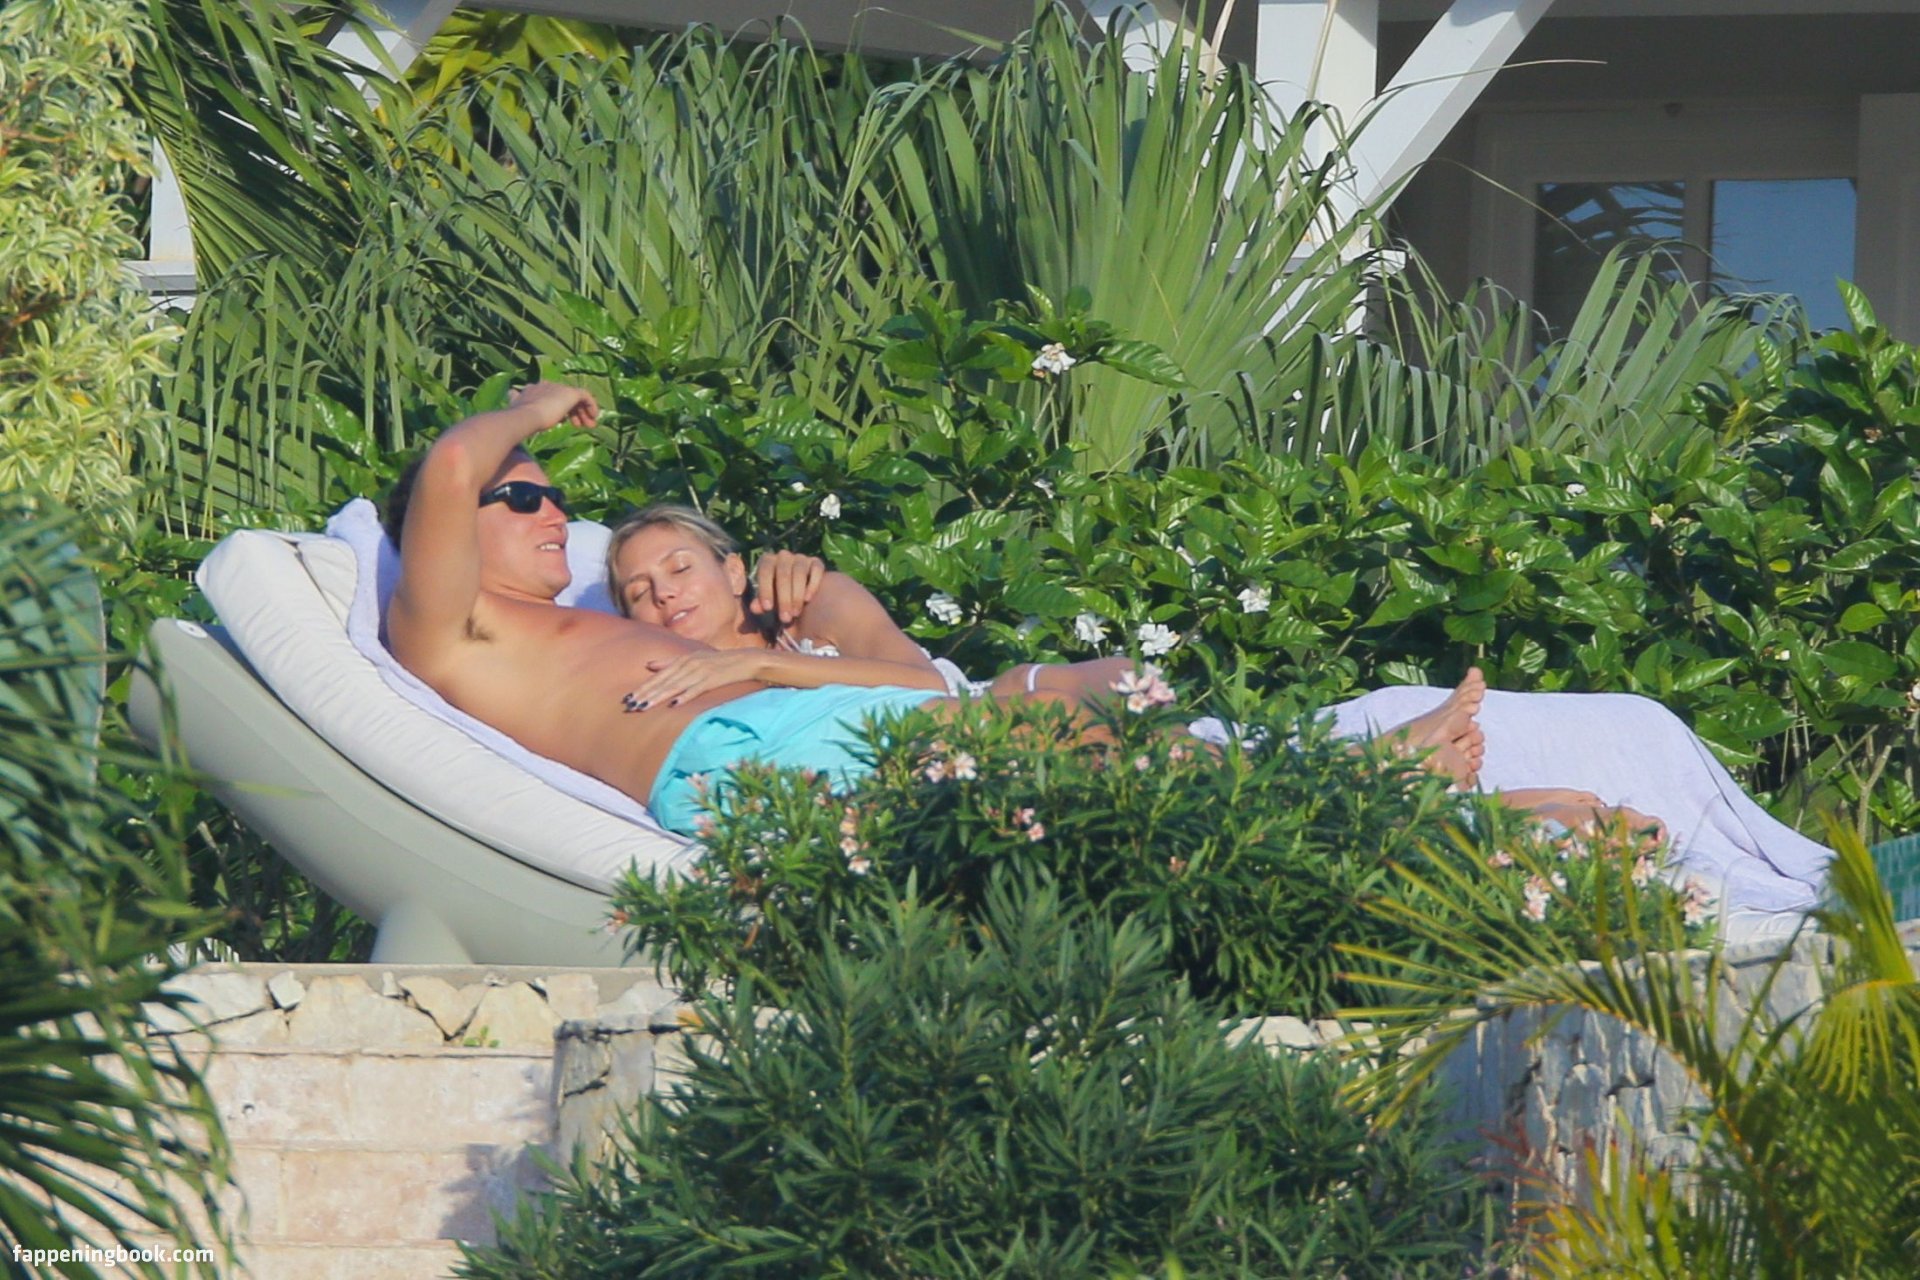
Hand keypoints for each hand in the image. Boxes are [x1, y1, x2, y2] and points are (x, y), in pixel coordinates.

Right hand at [509, 381, 598, 428]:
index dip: (559, 409)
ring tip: (589, 425)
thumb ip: (514, 399)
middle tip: (579, 425)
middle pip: (564, 396)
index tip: (563, 421)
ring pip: (575, 398)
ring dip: (583, 412)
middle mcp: (547, 385)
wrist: (524, 417)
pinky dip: (591, 406)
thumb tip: (510, 392)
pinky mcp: (570, 393)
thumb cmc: (518, 418)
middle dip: (573, 411)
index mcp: (534, 389)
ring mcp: (559, 388)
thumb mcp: (515, 407)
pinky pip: (586, 396)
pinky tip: (594, 417)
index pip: (550, 395)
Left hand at [620, 649, 765, 711]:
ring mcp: (701, 671)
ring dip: (659, 696)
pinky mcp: (713, 679)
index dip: (643, 687)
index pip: (659, 676)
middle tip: (631, 705)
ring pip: (675, 686)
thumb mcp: (692, 658)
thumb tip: (648, 665)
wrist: (745, 660)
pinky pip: (696, 689)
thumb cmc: (718, 662)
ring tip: (645, 706)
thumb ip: (670, 662)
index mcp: (683, 659)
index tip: (628, 698)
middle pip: (664, 681)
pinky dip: (686, 696)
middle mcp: (689, 664)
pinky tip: (675, 704)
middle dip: (646, 693)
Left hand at [748, 550, 826, 624]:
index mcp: (768, 561)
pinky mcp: (817, 562)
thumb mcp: (770, 603)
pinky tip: (808, 599)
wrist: (802, 598)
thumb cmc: (780, 598)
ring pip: (799, 571)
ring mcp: (801, 558)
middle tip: (785, 618)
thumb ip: (761, 604)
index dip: (765, 589)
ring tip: (796, 613)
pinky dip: (812, 585)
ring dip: (797, 594)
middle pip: (783, 573)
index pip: (765, 570)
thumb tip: (754, 608)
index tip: (767, 608)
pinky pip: (816, 569)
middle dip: (783, 598)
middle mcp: (783, 556)